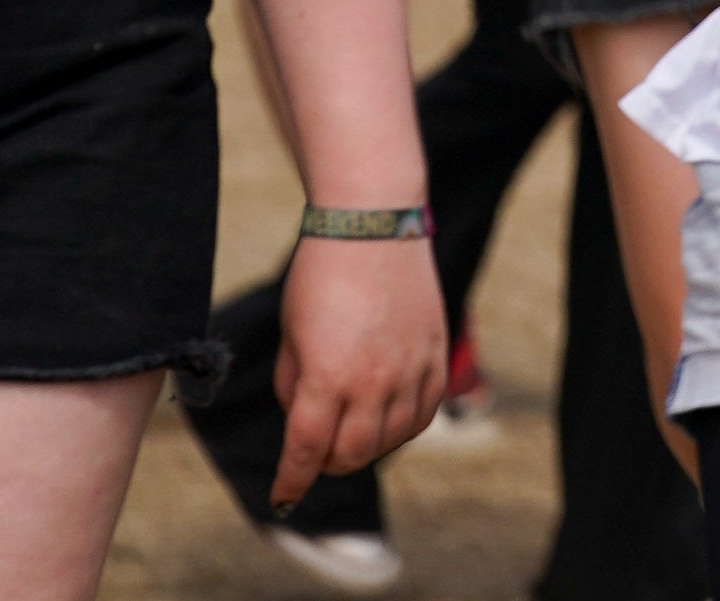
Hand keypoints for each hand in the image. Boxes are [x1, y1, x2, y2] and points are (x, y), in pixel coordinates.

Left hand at [270, 233, 447, 507]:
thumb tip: (307, 422)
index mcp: (328, 378)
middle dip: (327, 464)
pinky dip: (405, 426)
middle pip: (352, 454)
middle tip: (314, 457)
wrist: (373, 223)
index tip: (283, 496)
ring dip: (367, 448)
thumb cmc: (318, 276)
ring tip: (351, 435)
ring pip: (393, 439)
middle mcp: (374, 381)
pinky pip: (427, 410)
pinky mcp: (435, 352)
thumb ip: (297, 387)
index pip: (307, 452)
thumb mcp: (291, 337)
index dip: (292, 480)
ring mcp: (411, 367)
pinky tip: (388, 418)